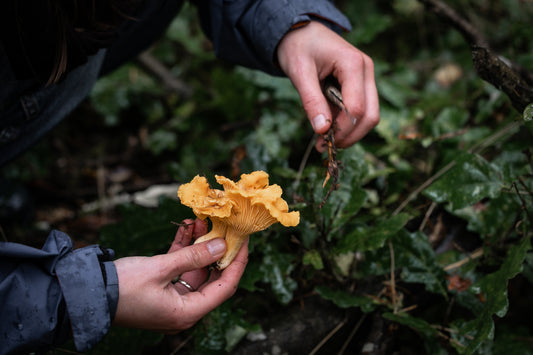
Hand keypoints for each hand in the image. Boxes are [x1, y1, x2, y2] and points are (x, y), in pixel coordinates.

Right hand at [112, 219, 247, 331]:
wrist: (85, 294)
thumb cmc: (122, 287)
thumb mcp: (161, 268)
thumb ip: (193, 256)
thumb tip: (222, 244)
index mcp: (187, 312)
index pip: (225, 287)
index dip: (237, 263)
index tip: (245, 242)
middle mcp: (183, 309)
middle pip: (212, 277)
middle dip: (217, 250)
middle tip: (225, 228)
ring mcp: (172, 299)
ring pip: (195, 269)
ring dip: (198, 245)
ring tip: (202, 220)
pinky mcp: (161, 288)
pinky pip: (179, 267)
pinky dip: (183, 249)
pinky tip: (186, 228)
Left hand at [277, 21, 379, 151]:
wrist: (301, 32)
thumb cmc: (298, 47)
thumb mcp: (299, 73)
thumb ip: (311, 101)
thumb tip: (323, 130)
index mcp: (353, 64)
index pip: (356, 108)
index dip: (342, 129)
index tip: (322, 141)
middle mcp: (366, 70)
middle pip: (370, 115)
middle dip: (350, 135)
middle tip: (325, 146)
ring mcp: (366, 77)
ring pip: (370, 115)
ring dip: (350, 132)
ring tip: (324, 139)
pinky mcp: (361, 84)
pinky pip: (361, 110)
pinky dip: (347, 123)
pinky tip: (328, 127)